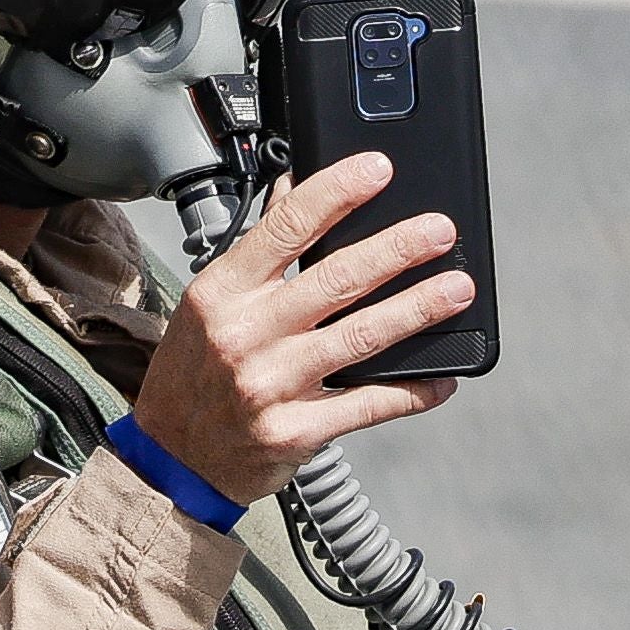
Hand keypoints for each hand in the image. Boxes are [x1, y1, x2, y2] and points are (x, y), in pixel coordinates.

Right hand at [129, 153, 470, 504]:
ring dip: (417, 310)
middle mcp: (246, 335)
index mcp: (223, 293)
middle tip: (439, 231)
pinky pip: (366, 406)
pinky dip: (412, 391)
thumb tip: (295, 187)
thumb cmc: (194, 374)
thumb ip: (259, 251)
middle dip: (396, 250)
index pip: (286, 228)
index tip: (378, 170)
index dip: (336, 193)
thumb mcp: (210, 303)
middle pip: (335, 280)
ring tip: (456, 288)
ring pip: (360, 338)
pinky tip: (442, 378)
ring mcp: (271, 386)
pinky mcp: (296, 432)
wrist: (173, 458)